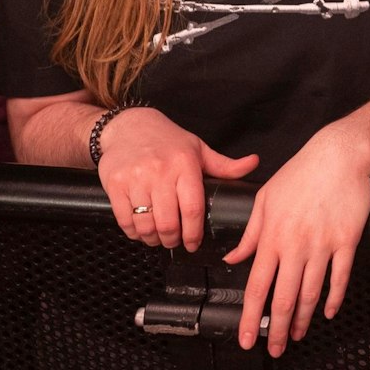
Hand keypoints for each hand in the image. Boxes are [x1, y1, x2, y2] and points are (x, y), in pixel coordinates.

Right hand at [95, 106, 259, 251]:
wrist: (129, 126)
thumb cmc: (167, 140)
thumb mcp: (198, 149)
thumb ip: (225, 164)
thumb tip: (254, 163)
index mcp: (185, 164)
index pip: (193, 209)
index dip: (194, 234)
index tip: (194, 243)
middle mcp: (160, 171)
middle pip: (168, 223)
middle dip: (173, 240)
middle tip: (175, 242)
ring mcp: (135, 178)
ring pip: (145, 224)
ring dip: (153, 239)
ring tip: (158, 238)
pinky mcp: (115, 184)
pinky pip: (124, 219)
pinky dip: (133, 232)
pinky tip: (140, 230)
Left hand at [223, 123, 369, 354]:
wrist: (339, 155)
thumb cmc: (301, 173)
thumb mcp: (265, 198)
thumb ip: (250, 233)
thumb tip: (233, 258)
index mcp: (272, 236)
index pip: (257, 285)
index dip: (251, 317)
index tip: (247, 339)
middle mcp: (295, 245)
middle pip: (283, 298)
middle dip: (276, 329)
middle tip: (274, 349)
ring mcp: (323, 245)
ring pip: (311, 293)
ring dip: (303, 319)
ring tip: (297, 335)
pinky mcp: (346, 241)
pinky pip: (340, 278)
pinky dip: (335, 299)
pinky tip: (329, 312)